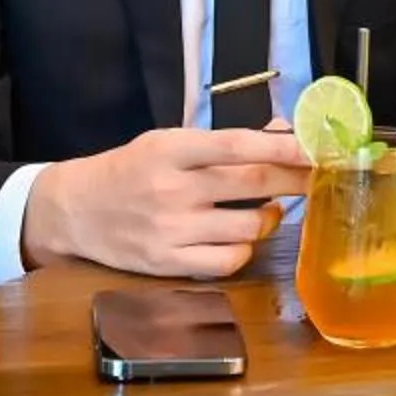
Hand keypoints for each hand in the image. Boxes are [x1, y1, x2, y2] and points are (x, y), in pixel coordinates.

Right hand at [22, 127, 310, 278]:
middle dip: (296, 180)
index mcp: (171, 149)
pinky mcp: (170, 263)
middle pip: (254, 185)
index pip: (238, 146)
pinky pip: (230, 261)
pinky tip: (239, 237)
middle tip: (319, 176)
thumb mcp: (168, 142)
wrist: (76, 210)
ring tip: (268, 209)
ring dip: (272, 217)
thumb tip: (282, 131)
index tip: (316, 148)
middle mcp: (172, 189)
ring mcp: (171, 230)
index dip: (284, 147)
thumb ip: (223, 142)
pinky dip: (245, 249)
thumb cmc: (130, 170)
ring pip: (251, 227)